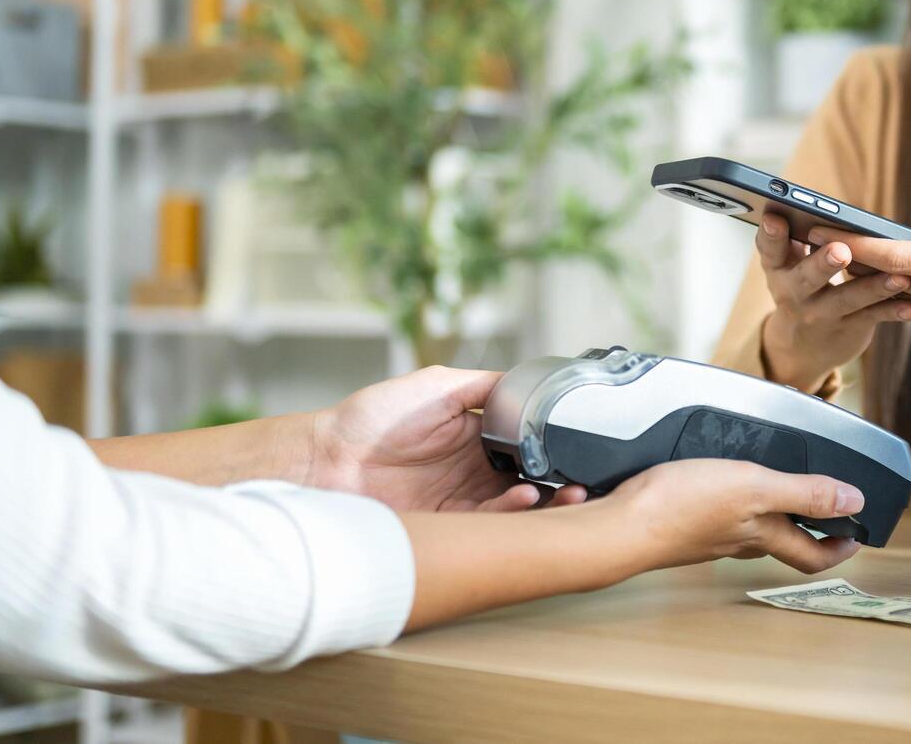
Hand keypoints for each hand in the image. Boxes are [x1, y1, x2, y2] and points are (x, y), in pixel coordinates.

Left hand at [310, 366, 587, 512]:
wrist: (325, 459)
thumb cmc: (371, 417)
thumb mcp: (435, 385)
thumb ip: (483, 386)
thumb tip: (527, 381)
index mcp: (476, 440)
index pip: (526, 450)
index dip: (554, 454)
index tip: (579, 452)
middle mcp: (472, 474)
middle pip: (529, 484)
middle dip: (560, 487)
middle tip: (585, 485)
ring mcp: (459, 503)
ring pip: (514, 510)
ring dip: (544, 505)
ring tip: (565, 494)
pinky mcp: (443, 528)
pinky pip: (486, 526)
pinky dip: (510, 516)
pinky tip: (526, 499)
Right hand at [604, 459, 863, 573]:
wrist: (621, 524)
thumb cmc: (682, 507)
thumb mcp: (754, 488)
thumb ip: (804, 493)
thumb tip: (854, 502)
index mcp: (763, 534)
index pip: (812, 554)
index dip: (839, 548)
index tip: (857, 536)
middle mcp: (739, 540)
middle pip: (784, 542)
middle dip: (808, 528)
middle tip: (827, 511)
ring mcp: (709, 534)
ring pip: (751, 530)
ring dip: (772, 514)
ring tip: (782, 489)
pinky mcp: (683, 522)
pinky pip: (720, 517)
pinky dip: (734, 503)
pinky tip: (724, 482)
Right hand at [757, 212, 910, 391]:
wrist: (802, 348)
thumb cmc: (800, 289)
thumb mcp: (786, 266)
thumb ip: (793, 239)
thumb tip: (803, 204)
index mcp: (779, 269)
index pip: (770, 249)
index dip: (771, 234)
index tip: (776, 218)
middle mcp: (795, 293)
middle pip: (808, 277)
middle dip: (824, 263)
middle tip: (841, 250)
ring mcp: (821, 314)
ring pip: (847, 299)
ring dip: (873, 288)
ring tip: (899, 277)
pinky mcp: (848, 328)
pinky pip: (872, 318)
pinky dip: (893, 312)